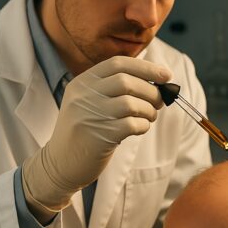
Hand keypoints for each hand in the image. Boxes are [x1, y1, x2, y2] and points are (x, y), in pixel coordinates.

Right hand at [22, 56, 171, 216]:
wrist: (60, 164)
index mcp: (83, 82)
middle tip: (159, 101)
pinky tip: (140, 128)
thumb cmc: (85, 131)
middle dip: (151, 91)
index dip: (146, 67)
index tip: (166, 75)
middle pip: (127, 81)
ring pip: (132, 103)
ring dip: (149, 110)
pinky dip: (143, 125)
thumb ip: (115, 89)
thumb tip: (157, 83)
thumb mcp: (90, 102)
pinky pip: (132, 124)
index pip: (118, 64)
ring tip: (150, 116)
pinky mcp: (100, 136)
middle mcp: (84, 95)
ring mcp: (90, 115)